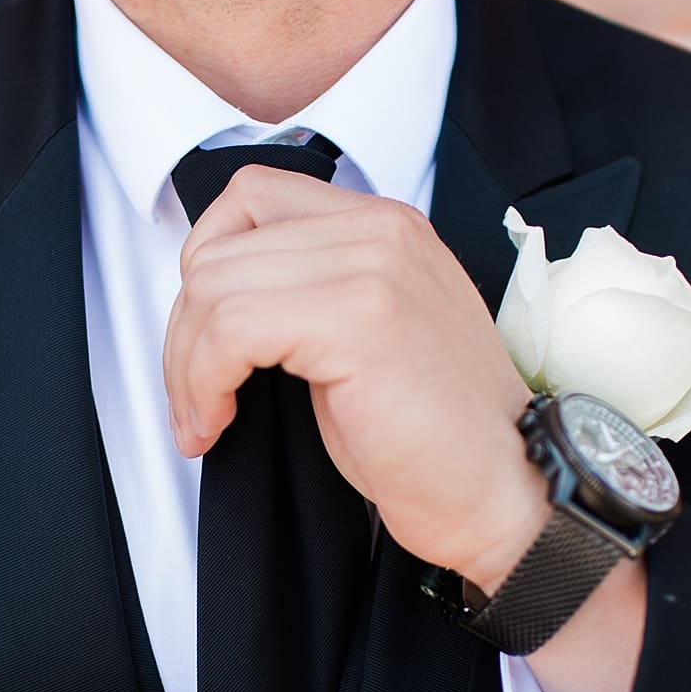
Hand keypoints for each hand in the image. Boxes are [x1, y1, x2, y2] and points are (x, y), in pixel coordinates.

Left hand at [163, 166, 546, 589]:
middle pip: (218, 247)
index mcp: (384, 225)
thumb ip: (306, 291)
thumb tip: (209, 298)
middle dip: (183, 333)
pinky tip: (216, 423)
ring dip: (186, 366)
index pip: (249, 197)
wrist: (507, 494)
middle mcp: (380, 230)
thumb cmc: (434, 438)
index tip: (205, 342)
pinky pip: (230, 330)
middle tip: (195, 400)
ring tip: (204, 420)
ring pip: (212, 288)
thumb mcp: (364, 335)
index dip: (205, 269)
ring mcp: (373, 268)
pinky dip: (202, 382)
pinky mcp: (359, 321)